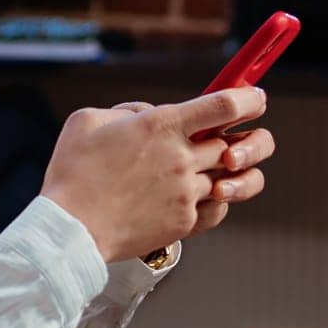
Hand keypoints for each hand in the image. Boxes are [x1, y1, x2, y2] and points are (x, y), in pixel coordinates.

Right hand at [40, 89, 274, 262]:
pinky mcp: (183, 223)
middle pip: (239, 146)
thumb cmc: (73, 172)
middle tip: (240, 139)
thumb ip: (128, 110)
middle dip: (250, 141)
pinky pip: (217, 210)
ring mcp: (186, 194)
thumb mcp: (90, 120)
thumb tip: (149, 114)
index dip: (250, 99)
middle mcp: (181, 159)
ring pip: (233, 180)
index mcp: (162, 126)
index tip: (256, 98)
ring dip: (233, 173)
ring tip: (225, 169)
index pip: (226, 105)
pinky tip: (207, 196)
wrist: (70, 229)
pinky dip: (218, 201)